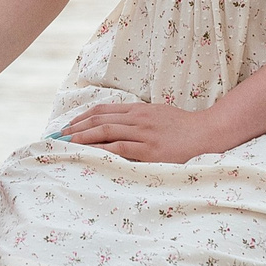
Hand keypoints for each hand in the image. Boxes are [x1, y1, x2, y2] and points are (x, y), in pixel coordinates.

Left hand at [62, 100, 221, 164]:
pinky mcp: (150, 150)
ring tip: (66, 145)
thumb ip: (138, 119)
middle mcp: (138, 119)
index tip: (66, 127)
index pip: (102, 111)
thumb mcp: (158, 115)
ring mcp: (144, 134)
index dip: (81, 118)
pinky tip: (89, 155)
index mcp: (138, 110)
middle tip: (57, 138)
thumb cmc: (184, 127)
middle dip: (75, 129)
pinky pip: (120, 148)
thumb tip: (118, 125)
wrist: (208, 133)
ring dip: (82, 138)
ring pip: (105, 132)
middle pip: (99, 120)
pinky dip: (101, 150)